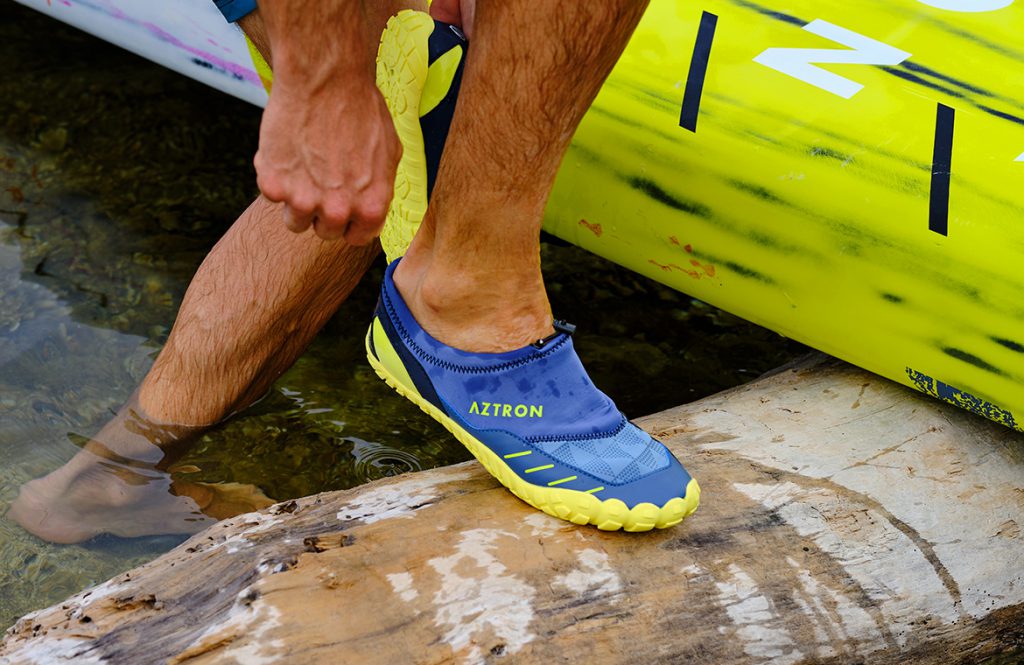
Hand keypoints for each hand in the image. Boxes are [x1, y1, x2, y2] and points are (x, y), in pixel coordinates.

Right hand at [254, 73, 401, 243]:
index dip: (348, 222)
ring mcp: (303, 200)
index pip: (356, 238)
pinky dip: (274, 174)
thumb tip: (373, 207)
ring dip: (295, 199)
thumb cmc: (361, 109)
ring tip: (301, 166)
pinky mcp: (273, 184)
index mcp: (370, 207)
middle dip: (321, 211)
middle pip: (324, 232)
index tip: (341, 208)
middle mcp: (338, 211)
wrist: (326, 79)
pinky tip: (286, 148)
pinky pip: (270, 192)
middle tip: (319, 180)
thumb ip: (379, 187)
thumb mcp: (389, 152)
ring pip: (295, 221)